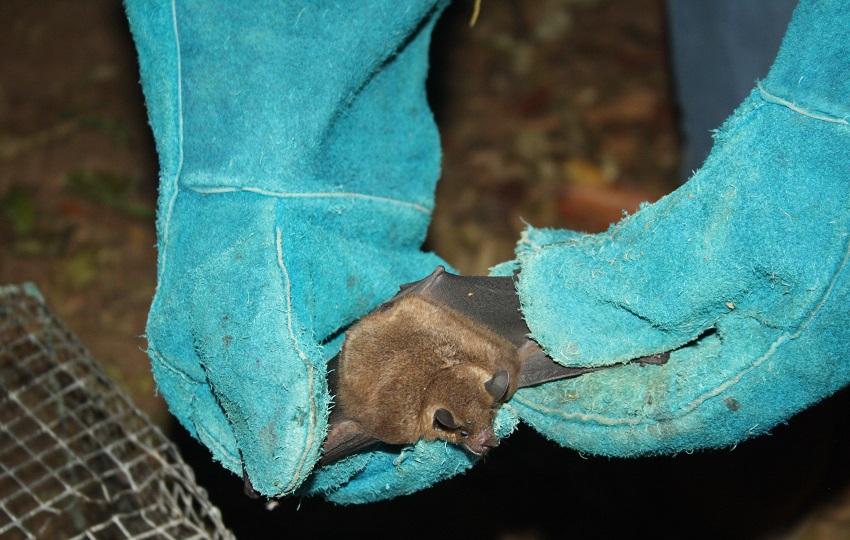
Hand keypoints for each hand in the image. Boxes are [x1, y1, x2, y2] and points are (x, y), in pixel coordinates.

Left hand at [511, 0, 849, 454]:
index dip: (582, 413)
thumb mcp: (714, 236)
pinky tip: (571, 259)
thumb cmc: (816, 169)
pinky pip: (666, 295)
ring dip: (587, 315)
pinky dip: (615, 280)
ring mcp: (757, 314)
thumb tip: (544, 314)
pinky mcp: (743, 274)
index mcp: (771, 370)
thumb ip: (628, 288)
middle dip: (577, 359)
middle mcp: (765, 355)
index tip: (523, 394)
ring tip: (528, 292)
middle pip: (652, 383)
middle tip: (515, 340)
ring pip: (654, 335)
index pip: (659, 419)